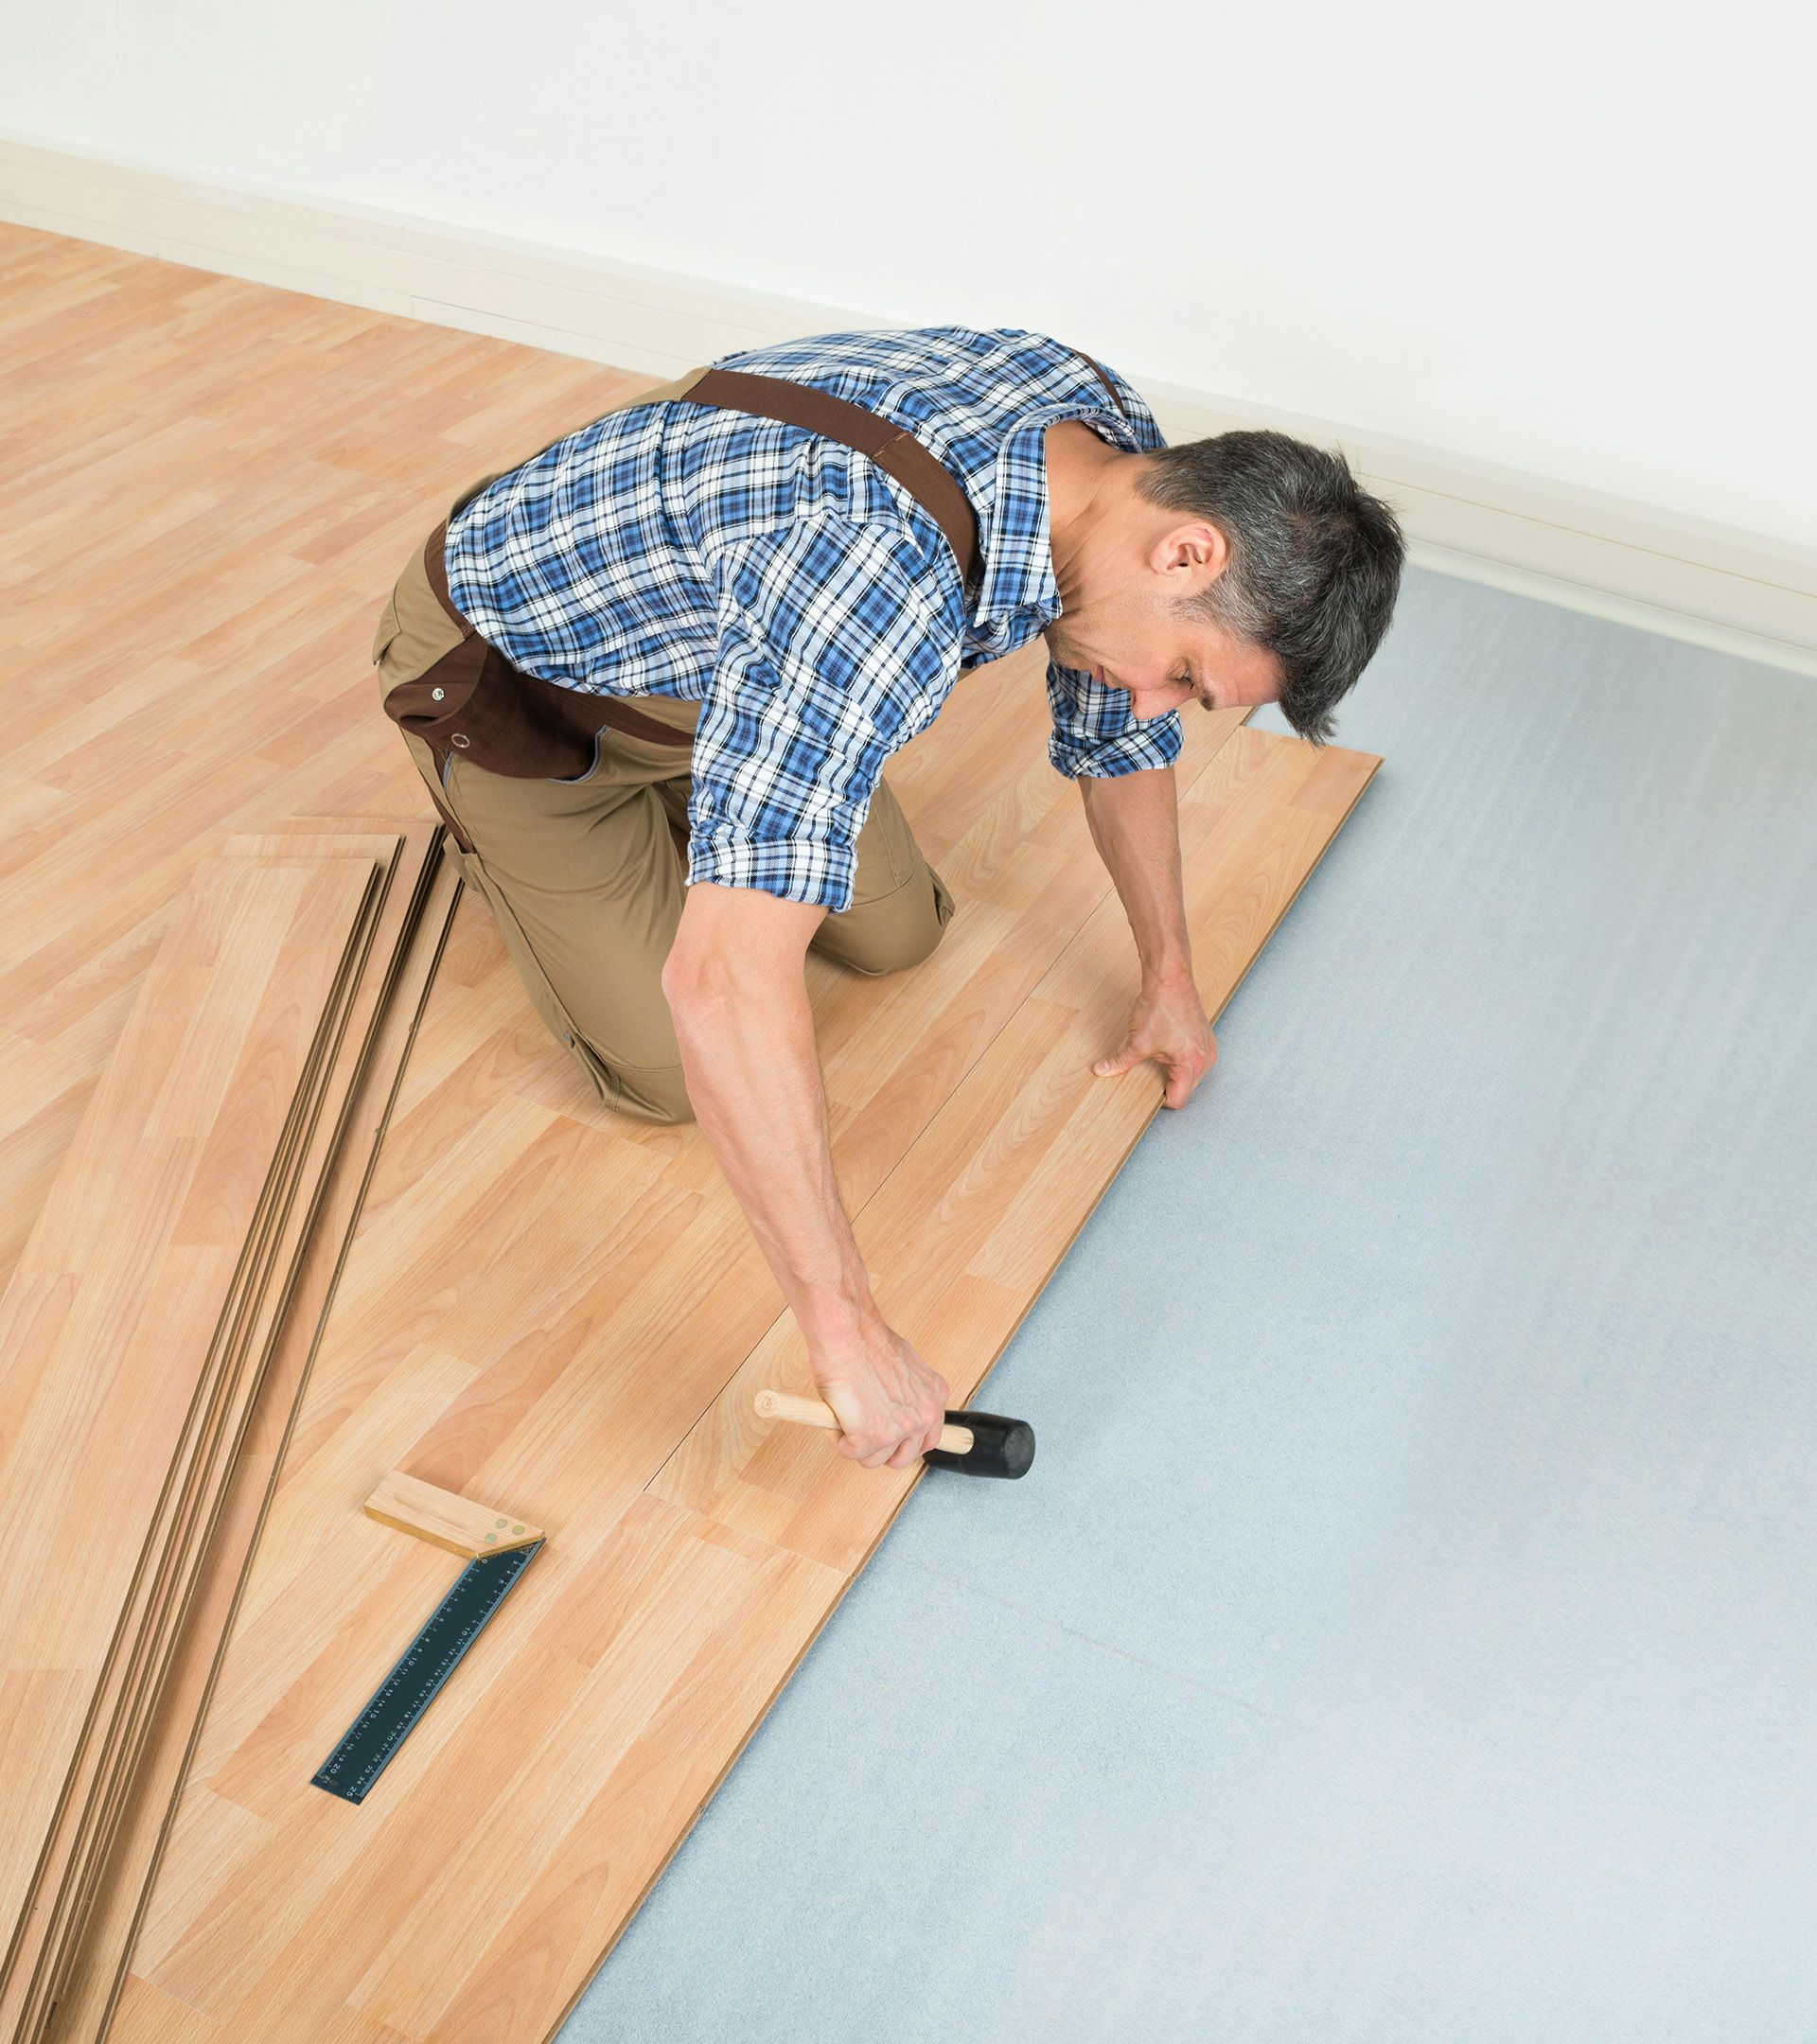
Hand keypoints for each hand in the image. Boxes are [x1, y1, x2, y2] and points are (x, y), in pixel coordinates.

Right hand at [814, 1322, 950, 1471]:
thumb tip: (891, 1408)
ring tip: (845, 1417)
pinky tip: (835, 1416)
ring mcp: (899, 1430)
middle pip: (903, 1457)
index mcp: (934, 1398)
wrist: (849, 1333)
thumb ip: (905, 1394)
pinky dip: (838, 1439)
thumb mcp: (903, 1367)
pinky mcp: (872, 1437)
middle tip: (861, 1433)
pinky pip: (850, 1453)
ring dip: (856, 1444)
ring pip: (874, 1460)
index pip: (928, 1439)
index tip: (889, 1439)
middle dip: (880, 1450)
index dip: (903, 1442)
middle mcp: (923, 1417)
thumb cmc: (867, 1342)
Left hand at [1093, 971, 1217, 1108]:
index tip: (1145, 1093)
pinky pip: (1194, 1060)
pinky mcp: (1206, 1038)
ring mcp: (1209, 1048)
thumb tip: (1103, 1071)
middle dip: (1166, 1084)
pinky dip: (1181, 1061)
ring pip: (1191, 1075)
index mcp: (1192, 1065)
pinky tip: (1167, 1049)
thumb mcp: (1138, 1042)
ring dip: (1174, 1073)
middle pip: (1186, 1089)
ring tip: (1159, 1058)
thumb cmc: (1160, 1007)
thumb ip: (1121, 1062)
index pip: (1178, 1099)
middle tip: (1148, 1073)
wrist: (1170, 979)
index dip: (1159, 1098)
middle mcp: (1206, 1059)